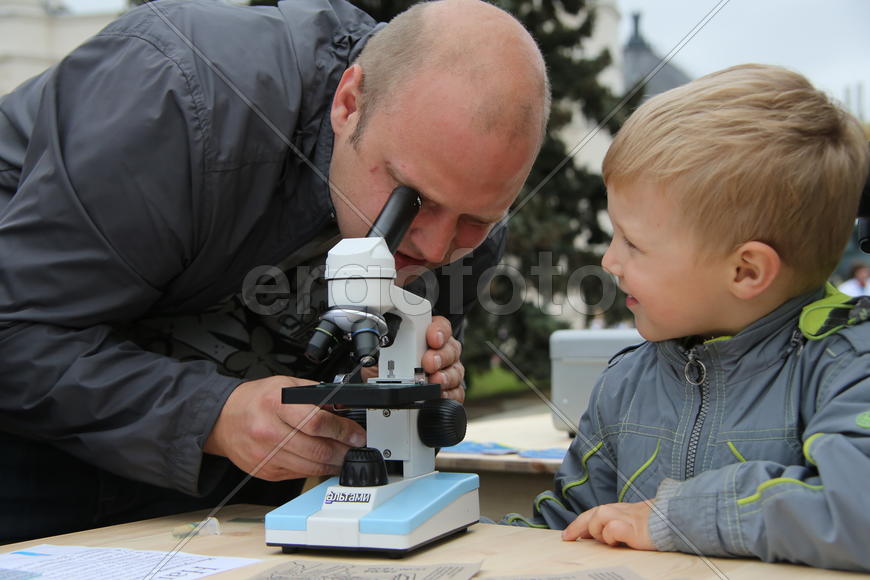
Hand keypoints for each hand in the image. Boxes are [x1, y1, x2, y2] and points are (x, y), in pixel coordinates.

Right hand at [204, 375, 366, 480]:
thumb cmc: (256, 400)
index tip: (356, 435)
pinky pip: (299, 474)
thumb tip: (344, 407)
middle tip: (355, 448)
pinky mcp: (266, 472)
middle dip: (343, 451)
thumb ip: (316, 395)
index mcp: (275, 404)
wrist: (223, 419)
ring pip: (310, 466)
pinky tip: (324, 463)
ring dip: (333, 464)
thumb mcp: (286, 385)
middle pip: (316, 449)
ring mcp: (266, 455)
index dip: (342, 431)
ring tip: (344, 457)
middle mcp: (268, 431)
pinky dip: (316, 470)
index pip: (316, 422)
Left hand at [359, 316, 464, 401]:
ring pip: (455, 371)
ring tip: (435, 380)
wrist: (382, 389)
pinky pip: (456, 392)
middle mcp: (440, 352)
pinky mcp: (449, 391)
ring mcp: (447, 371)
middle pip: (450, 349)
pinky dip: (449, 394)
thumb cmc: (384, 367)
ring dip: (446, 376)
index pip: (440, 327)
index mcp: (426, 336)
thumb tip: (381, 341)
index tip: (433, 338)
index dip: (439, 331)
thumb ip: (386, 344)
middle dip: (440, 356)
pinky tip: (439, 394)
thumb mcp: (381, 352)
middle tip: (428, 363)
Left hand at [562, 502, 654, 549]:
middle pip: (590, 515)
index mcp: (619, 509)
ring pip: (597, 520)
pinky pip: (610, 529)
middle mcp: (618, 510)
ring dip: (599, 532)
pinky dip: (611, 536)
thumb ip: (619, 523)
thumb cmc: (656, 523)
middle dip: (576, 527)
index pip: (594, 513)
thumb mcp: (634, 521)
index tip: (568, 534)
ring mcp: (623, 517)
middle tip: (568, 538)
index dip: (579, 523)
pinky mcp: (629, 527)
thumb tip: (604, 534)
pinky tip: (620, 541)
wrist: (672, 520)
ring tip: (611, 541)